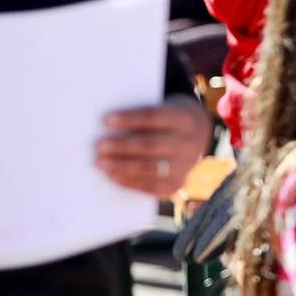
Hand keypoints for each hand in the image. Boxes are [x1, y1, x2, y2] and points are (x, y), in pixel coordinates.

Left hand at [97, 98, 211, 198]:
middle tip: (98, 146)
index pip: (154, 117)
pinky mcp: (177, 184)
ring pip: (151, 168)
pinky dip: (129, 182)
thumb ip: (140, 119)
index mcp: (184, 118)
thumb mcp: (163, 109)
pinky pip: (150, 186)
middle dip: (123, 146)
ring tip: (100, 163)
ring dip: (122, 166)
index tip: (105, 120)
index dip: (129, 118)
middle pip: (152, 144)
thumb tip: (105, 129)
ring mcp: (185, 166)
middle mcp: (188, 143)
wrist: (197, 136)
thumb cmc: (166, 121)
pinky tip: (112, 176)